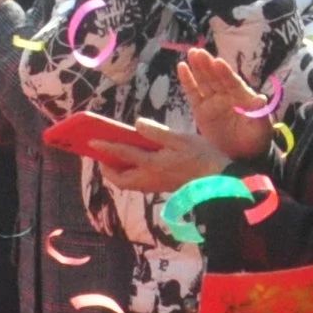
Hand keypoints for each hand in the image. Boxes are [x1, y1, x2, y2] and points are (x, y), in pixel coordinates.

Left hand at [99, 122, 231, 194]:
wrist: (221, 182)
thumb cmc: (202, 157)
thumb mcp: (180, 139)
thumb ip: (156, 132)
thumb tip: (135, 124)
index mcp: (152, 164)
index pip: (122, 154)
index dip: (105, 147)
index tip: (91, 141)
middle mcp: (151, 178)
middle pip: (121, 179)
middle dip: (108, 168)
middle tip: (102, 155)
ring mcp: (158, 185)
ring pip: (131, 183)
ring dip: (120, 172)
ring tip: (117, 158)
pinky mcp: (165, 187)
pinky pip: (141, 183)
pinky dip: (133, 174)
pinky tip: (138, 162)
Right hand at [172, 50, 273, 165]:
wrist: (243, 154)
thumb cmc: (256, 138)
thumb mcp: (262, 127)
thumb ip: (260, 113)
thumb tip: (261, 99)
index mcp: (242, 96)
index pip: (232, 82)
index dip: (225, 73)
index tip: (218, 62)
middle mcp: (226, 95)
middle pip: (216, 78)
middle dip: (208, 65)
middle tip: (199, 52)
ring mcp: (213, 101)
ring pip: (204, 81)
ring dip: (197, 67)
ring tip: (191, 54)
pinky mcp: (201, 110)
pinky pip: (193, 93)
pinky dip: (187, 81)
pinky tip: (181, 67)